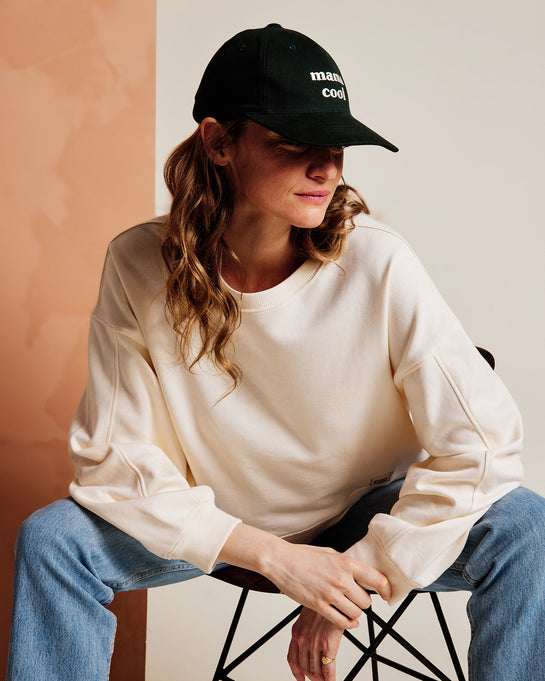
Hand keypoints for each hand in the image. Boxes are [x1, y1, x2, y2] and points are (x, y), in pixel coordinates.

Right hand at [218, 523, 390, 627]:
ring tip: (348, 608)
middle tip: (357, 600)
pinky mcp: (319, 605)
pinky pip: (342, 621)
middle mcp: (341, 579)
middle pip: (366, 601)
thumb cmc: (303, 555)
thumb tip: (362, 574)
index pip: (377, 579)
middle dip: (363, 602)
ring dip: (354, 613)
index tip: (387, 595)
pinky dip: (348, 624)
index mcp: (346, 563)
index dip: (386, 589)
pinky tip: (347, 620)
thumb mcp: (330, 553)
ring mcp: (330, 593)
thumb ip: (347, 565)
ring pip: (356, 613)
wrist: (281, 560)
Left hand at [288, 607, 343, 680]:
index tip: (300, 679)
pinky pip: (328, 669)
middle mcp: (303, 639)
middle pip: (305, 667)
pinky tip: (331, 680)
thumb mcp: (307, 615)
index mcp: (296, 632)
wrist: (332, 593)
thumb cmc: (321, 602)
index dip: (297, 672)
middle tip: (318, 680)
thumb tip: (312, 643)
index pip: (292, 658)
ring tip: (325, 680)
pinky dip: (329, 679)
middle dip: (312, 677)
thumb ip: (306, 630)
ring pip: (315, 670)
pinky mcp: (328, 644)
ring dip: (320, 679)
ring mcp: (314, 643)